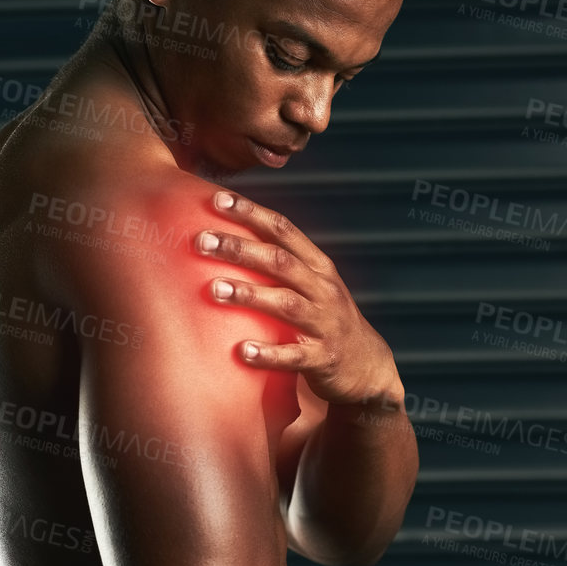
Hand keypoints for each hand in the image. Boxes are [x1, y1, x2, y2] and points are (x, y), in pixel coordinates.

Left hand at [195, 189, 402, 409]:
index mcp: (317, 266)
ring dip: (250, 294)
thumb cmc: (323, 320)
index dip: (251, 212)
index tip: (217, 199)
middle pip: (280, 261)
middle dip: (240, 248)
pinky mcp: (323, 358)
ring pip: (286, 304)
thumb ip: (277, 266)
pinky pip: (294, 356)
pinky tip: (242, 351)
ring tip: (214, 289)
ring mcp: (325, 323)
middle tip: (201, 240)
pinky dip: (269, 354)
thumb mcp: (310, 287)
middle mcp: (323, 289)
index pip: (283, 229)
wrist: (365, 366)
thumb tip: (224, 243)